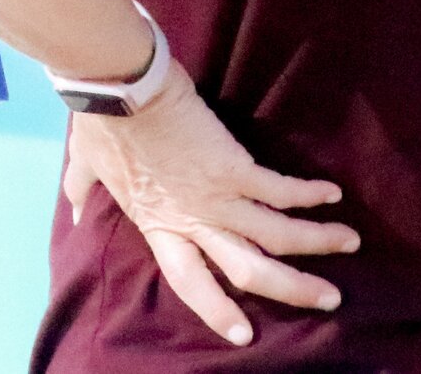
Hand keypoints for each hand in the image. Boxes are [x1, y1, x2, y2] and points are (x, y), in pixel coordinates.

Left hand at [61, 61, 358, 344]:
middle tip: (328, 297)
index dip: (219, 310)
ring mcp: (217, 196)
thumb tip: (71, 210)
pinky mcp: (234, 165)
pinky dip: (310, 194)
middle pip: (251, 271)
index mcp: (159, 225)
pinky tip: (333, 195)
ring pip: (277, 236)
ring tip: (349, 245)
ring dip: (318, 242)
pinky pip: (280, 190)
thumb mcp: (86, 166)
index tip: (244, 334)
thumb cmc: (101, 123)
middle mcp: (194, 220)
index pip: (192, 282)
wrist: (119, 87)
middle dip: (293, 289)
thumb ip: (81, 192)